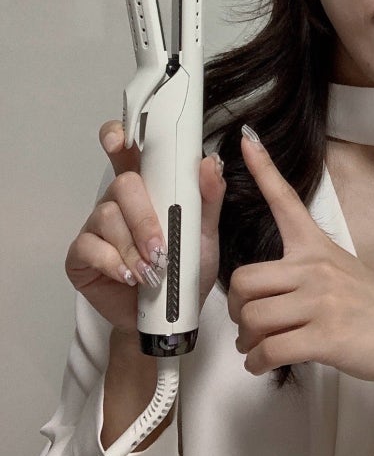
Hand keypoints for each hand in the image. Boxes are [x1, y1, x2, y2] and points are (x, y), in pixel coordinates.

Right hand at [65, 120, 224, 333]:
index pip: (127, 152)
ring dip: (133, 246)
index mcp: (148, 189)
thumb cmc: (186, 271)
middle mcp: (119, 202)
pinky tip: (130, 276)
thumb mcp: (206, 234)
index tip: (121, 140)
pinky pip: (90, 248)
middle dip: (143, 217)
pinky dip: (114, 263)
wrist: (171, 318)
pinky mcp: (82, 255)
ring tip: (152, 271)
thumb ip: (208, 198)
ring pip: (107, 217)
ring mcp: (97, 228)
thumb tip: (209, 163)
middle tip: (160, 247)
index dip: (119, 137)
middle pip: (122, 186)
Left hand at [228, 133, 373, 386]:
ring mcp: (321, 302)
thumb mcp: (344, 273)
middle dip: (237, 310)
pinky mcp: (325, 337)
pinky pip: (270, 349)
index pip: (285, 201)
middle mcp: (316, 269)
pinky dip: (257, 363)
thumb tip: (269, 294)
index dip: (263, 168)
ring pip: (253, 318)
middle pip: (244, 280)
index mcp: (318, 249)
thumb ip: (307, 273)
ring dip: (247, 342)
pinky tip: (265, 364)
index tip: (245, 138)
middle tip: (247, 324)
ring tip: (257, 348)